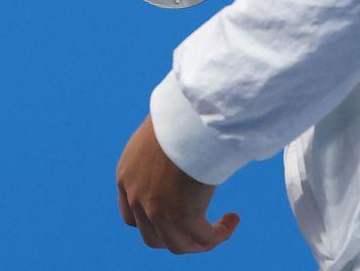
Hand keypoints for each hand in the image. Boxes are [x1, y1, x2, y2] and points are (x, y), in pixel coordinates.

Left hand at [115, 115, 239, 253]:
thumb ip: (164, 151)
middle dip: (177, 237)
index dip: (154, 224)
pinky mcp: (181, 217)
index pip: (131, 218)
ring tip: (221, 226)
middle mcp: (136, 197)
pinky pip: (204, 239)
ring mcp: (156, 210)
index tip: (175, 216)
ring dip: (201, 241)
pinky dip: (219, 234)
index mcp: (126, 177)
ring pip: (179, 245)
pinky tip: (232, 219)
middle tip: (199, 226)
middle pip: (153, 238)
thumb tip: (183, 148)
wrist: (185, 114)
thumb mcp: (161, 133)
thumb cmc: (179, 114)